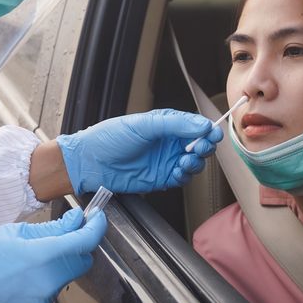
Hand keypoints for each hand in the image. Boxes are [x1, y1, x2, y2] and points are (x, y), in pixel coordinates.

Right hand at [0, 208, 106, 302]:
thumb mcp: (11, 234)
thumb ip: (49, 230)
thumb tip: (74, 222)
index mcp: (42, 257)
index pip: (86, 242)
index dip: (96, 228)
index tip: (96, 220)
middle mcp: (47, 284)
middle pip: (80, 264)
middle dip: (74, 250)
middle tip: (56, 241)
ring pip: (60, 283)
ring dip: (50, 272)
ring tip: (19, 269)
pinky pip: (44, 301)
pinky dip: (36, 292)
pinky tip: (13, 288)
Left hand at [55, 109, 223, 194]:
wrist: (90, 162)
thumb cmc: (110, 138)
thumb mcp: (143, 124)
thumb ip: (174, 124)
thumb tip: (201, 124)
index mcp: (166, 124)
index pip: (195, 125)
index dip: (206, 130)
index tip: (213, 134)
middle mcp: (168, 142)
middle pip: (199, 145)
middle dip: (204, 146)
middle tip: (200, 148)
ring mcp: (166, 161)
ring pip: (194, 162)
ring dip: (196, 162)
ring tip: (185, 161)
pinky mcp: (161, 178)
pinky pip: (182, 178)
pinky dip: (185, 176)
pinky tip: (178, 172)